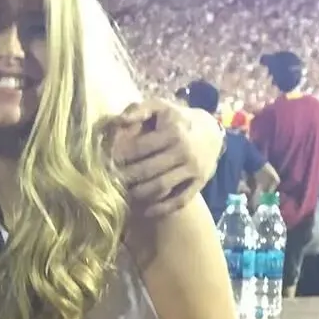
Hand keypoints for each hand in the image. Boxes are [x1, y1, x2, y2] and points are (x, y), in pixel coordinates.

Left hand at [111, 100, 223, 217]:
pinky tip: (145, 212)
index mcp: (173, 131)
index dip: (120, 156)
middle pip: (147, 170)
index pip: (139, 148)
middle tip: (110, 183)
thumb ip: (139, 109)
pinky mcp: (199, 183)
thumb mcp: (160, 106)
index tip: (106, 162)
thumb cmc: (176, 119)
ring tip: (123, 196)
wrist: (211, 131)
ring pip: (160, 187)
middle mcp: (184, 151)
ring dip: (139, 194)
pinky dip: (161, 209)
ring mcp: (193, 169)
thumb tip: (118, 120)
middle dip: (126, 178)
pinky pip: (179, 201)